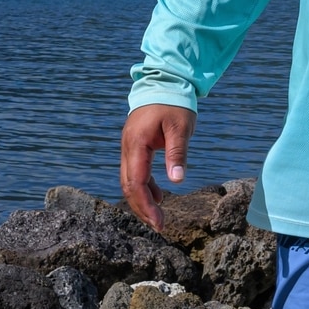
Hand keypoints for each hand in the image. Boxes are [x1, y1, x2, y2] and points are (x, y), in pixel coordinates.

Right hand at [120, 104, 195, 231]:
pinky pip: (136, 171)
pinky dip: (145, 186)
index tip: (159, 223)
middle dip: (141, 208)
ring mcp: (129, 146)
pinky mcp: (136, 145)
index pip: (135, 182)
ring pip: (129, 180)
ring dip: (142, 199)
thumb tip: (177, 180)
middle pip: (128, 185)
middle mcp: (128, 147)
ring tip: (158, 216)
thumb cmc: (174, 102)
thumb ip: (177, 154)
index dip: (145, 205)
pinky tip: (159, 196)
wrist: (164, 81)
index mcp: (137, 143)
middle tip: (158, 226)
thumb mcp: (180, 128)